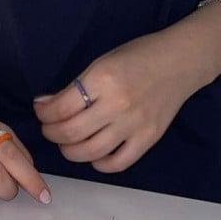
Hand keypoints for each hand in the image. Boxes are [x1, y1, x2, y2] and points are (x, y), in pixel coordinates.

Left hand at [33, 32, 198, 173]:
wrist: (179, 62)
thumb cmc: (139, 55)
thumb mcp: (102, 61)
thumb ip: (77, 86)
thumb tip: (48, 104)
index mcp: (103, 79)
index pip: (61, 107)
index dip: (44, 113)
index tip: (41, 110)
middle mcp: (117, 104)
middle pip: (71, 132)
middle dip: (51, 132)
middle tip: (49, 128)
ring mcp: (134, 124)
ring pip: (90, 152)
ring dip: (69, 150)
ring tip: (66, 142)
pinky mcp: (148, 139)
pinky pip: (117, 163)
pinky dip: (99, 164)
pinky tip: (93, 154)